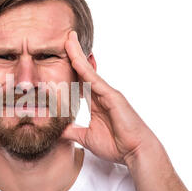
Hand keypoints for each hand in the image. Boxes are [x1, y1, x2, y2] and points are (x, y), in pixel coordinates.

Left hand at [62, 31, 158, 164]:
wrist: (135, 153)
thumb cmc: (116, 145)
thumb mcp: (86, 137)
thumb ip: (71, 131)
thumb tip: (56, 130)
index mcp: (96, 102)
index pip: (79, 81)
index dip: (70, 69)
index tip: (58, 58)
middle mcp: (101, 94)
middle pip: (83, 70)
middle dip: (74, 54)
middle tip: (64, 38)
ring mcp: (108, 93)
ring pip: (88, 71)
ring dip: (78, 54)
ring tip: (69, 39)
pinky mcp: (113, 96)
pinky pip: (95, 80)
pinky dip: (85, 69)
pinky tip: (76, 58)